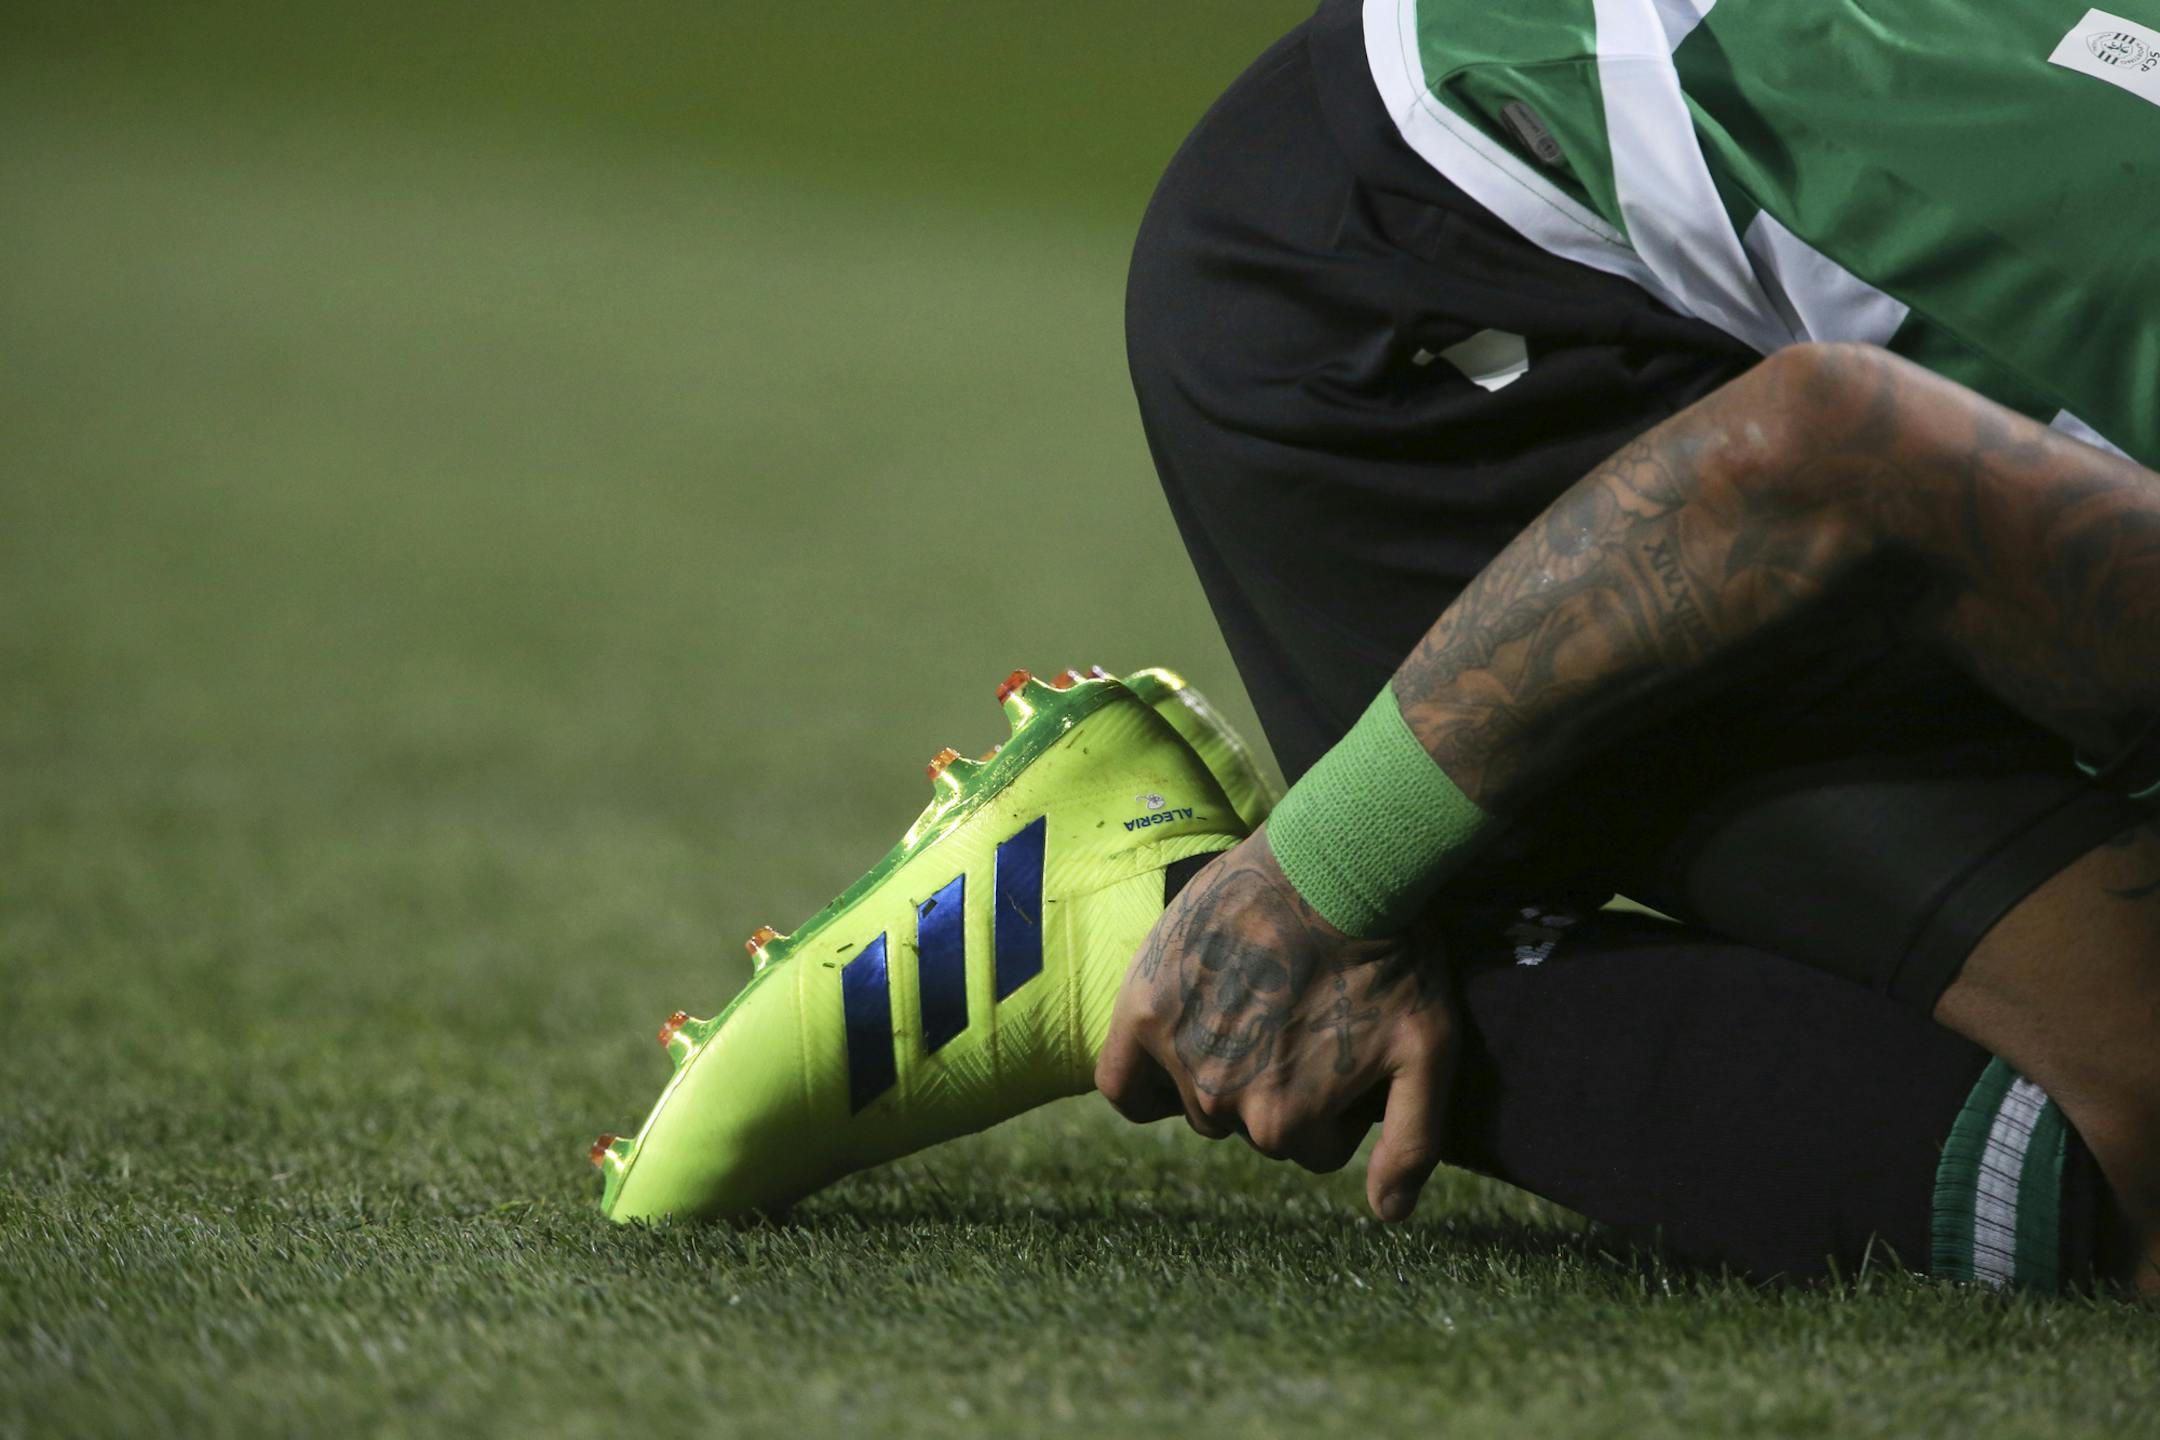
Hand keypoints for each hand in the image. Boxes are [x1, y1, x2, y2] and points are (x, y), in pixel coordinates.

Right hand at [1095, 828, 1456, 1221]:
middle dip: (1279, 1087)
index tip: (1344, 1048)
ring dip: (1224, 1071)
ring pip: (1200, 1101)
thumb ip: (1412, 1146)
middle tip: (1302, 1020)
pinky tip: (1174, 1052)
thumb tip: (1387, 1216)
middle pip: (1252, 1125)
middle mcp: (1225, 1102)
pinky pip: (1121, 1084)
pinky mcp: (1143, 1008)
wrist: (1336, 864)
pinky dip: (1143, 1083)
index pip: (1308, 1146)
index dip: (1333, 1102)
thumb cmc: (1391, 957)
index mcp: (1288, 1124)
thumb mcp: (1427, 1053)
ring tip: (1260, 1006)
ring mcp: (1178, 1056)